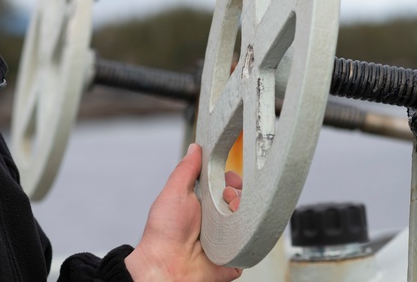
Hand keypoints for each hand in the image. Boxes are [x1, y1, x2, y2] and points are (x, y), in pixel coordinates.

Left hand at [123, 143, 242, 281]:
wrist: (167, 267)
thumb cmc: (164, 234)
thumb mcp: (174, 193)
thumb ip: (186, 170)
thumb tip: (194, 149)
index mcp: (201, 203)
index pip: (224, 184)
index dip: (230, 178)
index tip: (230, 177)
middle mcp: (215, 219)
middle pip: (240, 199)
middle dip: (239, 194)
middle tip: (229, 196)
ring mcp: (226, 237)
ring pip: (248, 218)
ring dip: (244, 212)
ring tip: (231, 212)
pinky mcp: (236, 254)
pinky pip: (252, 242)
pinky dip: (249, 235)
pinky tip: (239, 230)